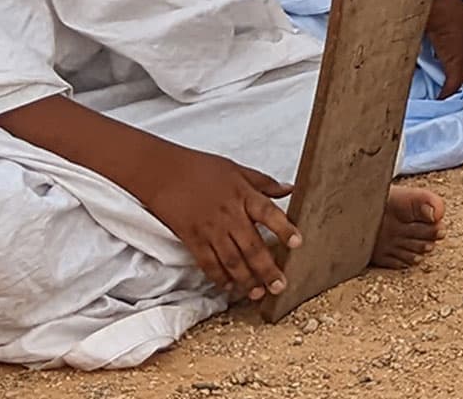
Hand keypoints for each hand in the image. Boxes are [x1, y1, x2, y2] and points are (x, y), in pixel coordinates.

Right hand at [136, 145, 300, 302]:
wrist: (164, 173)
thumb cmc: (202, 168)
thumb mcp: (238, 170)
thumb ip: (265, 183)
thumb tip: (290, 189)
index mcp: (243, 195)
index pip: (269, 213)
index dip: (284, 228)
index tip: (297, 243)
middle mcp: (229, 215)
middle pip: (251, 246)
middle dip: (267, 268)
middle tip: (280, 285)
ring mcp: (210, 230)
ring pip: (231, 260)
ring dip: (245, 279)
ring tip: (258, 293)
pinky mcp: (192, 240)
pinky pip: (207, 263)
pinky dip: (219, 277)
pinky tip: (229, 287)